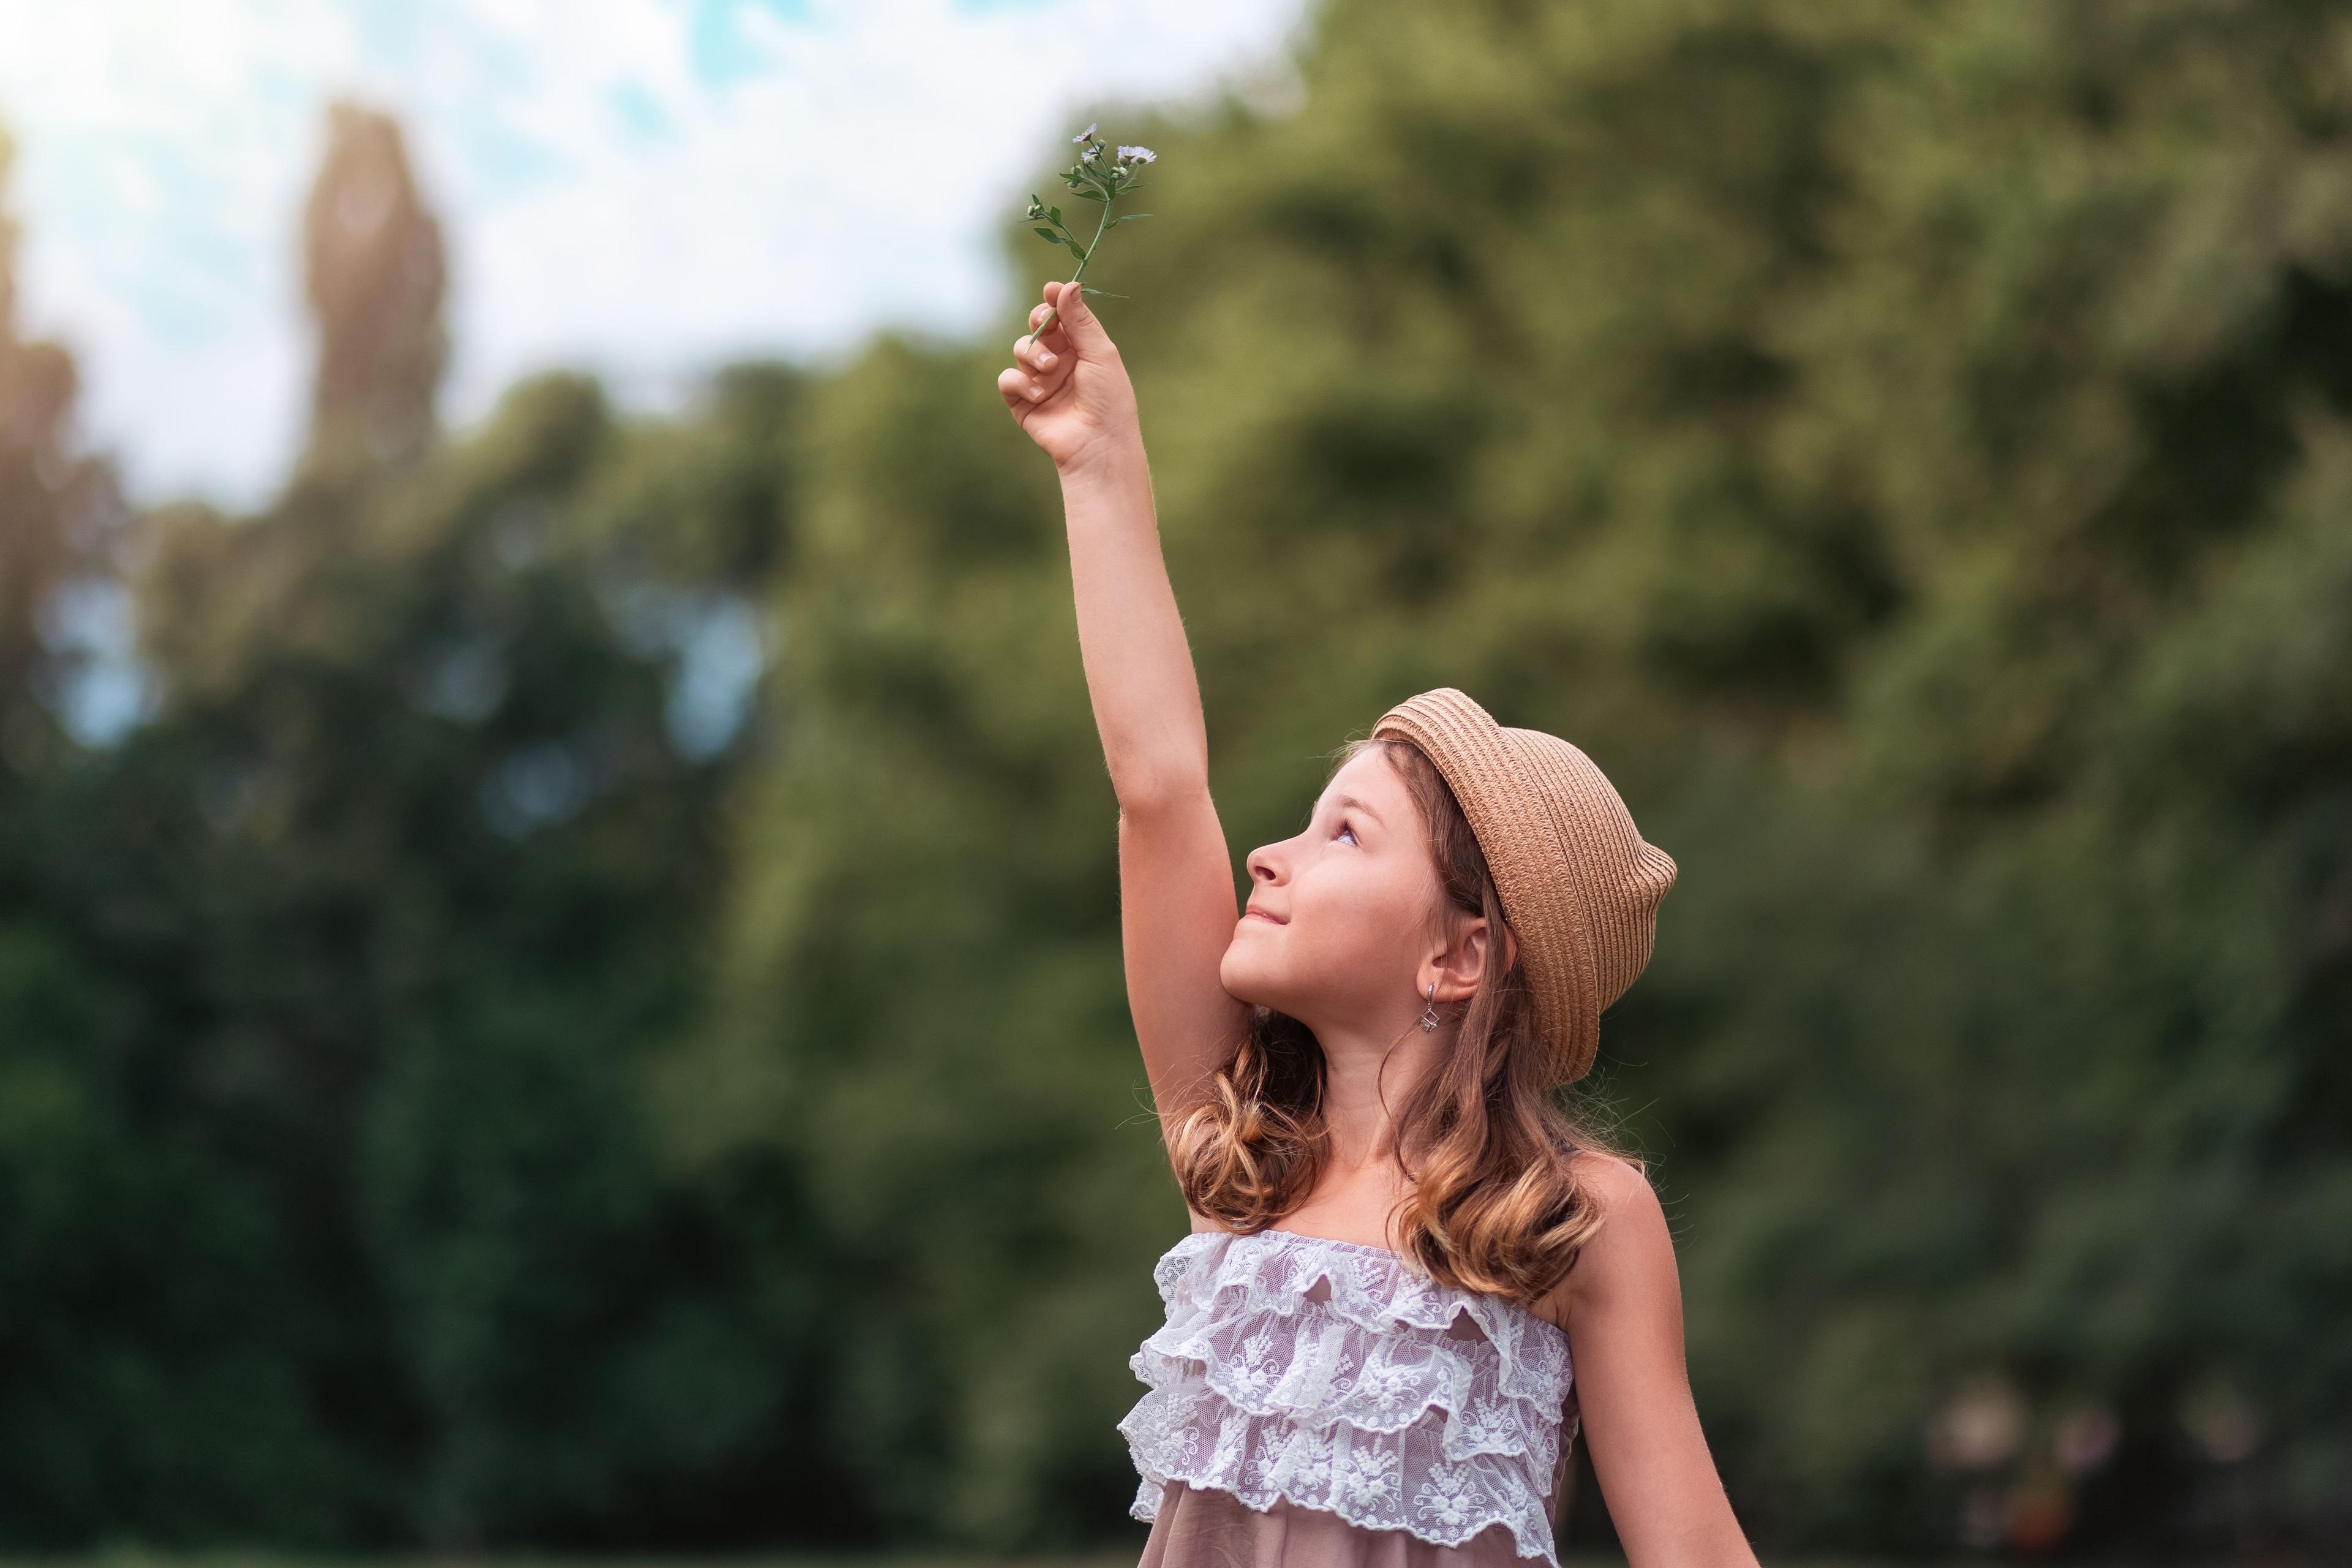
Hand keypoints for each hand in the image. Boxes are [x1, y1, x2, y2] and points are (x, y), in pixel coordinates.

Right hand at [998, 279, 1140, 473]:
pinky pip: (1008, 379)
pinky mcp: (1023, 402)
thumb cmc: (1109, 400)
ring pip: (1021, 349)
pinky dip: (1020, 382)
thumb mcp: (1100, 353)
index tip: (1050, 290)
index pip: (1061, 316)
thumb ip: (1080, 320)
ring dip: (1033, 354)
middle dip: (1040, 323)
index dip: (1054, 301)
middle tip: (1047, 327)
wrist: (1098, 444)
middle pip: (1037, 327)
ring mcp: (1040, 381)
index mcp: (1081, 348)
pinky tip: (1039, 395)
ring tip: (1050, 370)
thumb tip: (1068, 284)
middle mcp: (1059, 361)